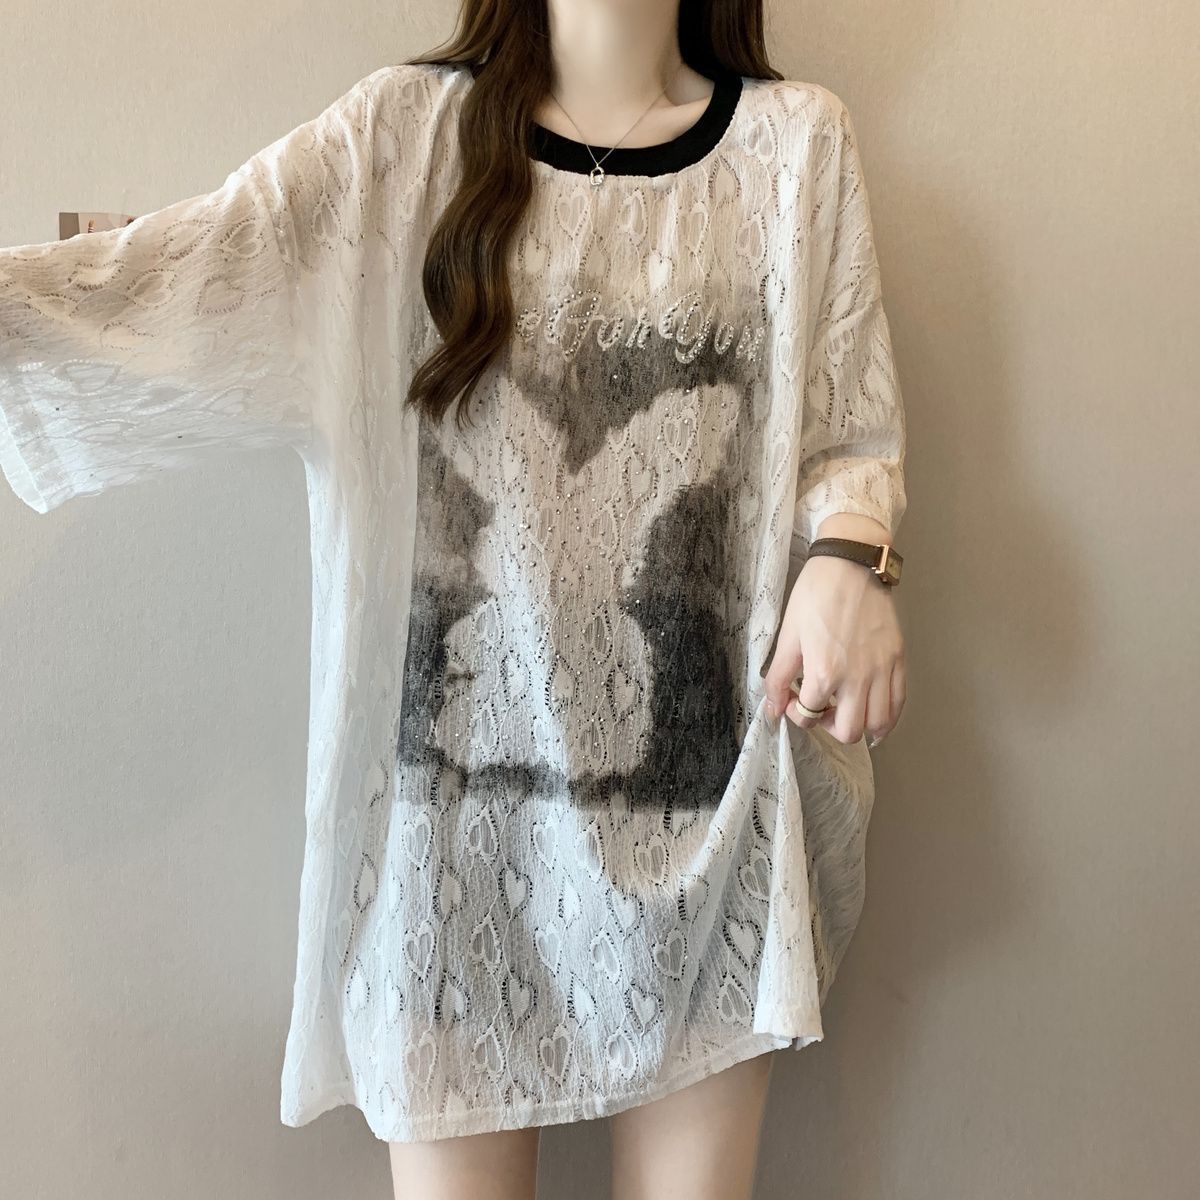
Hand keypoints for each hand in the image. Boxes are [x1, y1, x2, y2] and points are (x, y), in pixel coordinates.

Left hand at [763, 554, 905, 746]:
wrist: (851, 563)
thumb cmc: (815, 594)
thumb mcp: (789, 635)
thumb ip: (778, 677)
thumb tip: (772, 709)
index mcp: (825, 672)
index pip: (808, 715)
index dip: (794, 713)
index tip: (790, 698)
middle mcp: (857, 677)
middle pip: (848, 731)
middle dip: (827, 726)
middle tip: (819, 707)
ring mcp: (882, 670)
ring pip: (878, 724)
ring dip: (860, 726)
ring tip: (845, 710)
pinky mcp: (898, 659)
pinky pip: (899, 702)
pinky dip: (887, 716)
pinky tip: (873, 710)